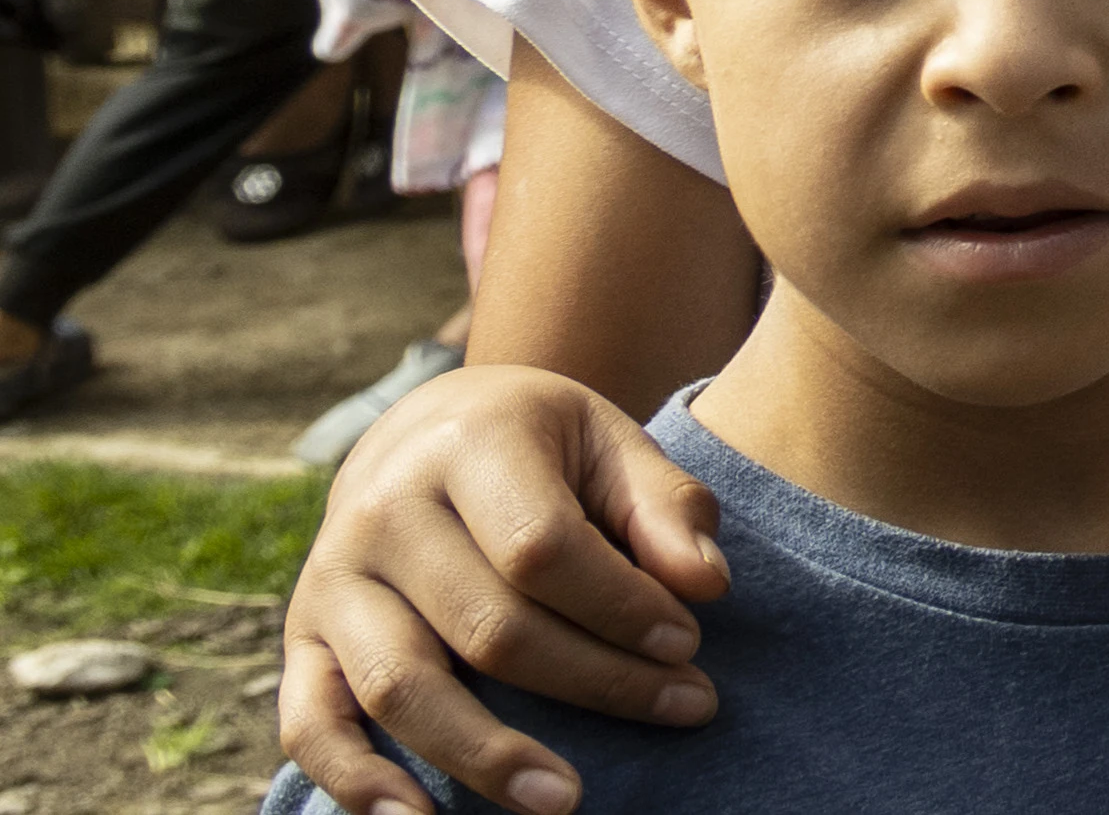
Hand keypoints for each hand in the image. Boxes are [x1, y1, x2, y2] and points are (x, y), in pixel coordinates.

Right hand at [275, 365, 729, 814]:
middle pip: (487, 628)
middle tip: (684, 709)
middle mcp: (382, 512)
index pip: (543, 547)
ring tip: (563, 800)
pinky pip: (311, 724)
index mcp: (466, 445)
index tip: (689, 644)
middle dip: (595, 682)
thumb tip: (707, 584)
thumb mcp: (611, 441)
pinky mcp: (299, 640)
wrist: (424, 431)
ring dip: (484, 755)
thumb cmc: (541, 445)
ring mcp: (330, 581)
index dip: (621, 606)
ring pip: (402, 687)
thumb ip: (663, 506)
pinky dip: (356, 782)